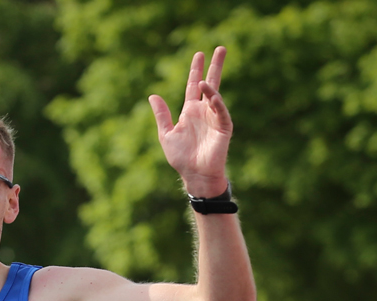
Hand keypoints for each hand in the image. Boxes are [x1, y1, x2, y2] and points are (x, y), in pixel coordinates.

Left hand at [149, 47, 232, 197]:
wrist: (194, 175)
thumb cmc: (181, 157)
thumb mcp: (166, 134)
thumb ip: (161, 115)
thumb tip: (153, 95)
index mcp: (190, 111)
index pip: (193, 86)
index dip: (196, 70)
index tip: (199, 54)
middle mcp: (203, 111)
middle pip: (210, 84)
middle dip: (214, 67)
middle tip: (220, 49)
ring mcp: (214, 118)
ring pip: (215, 96)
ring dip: (211, 87)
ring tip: (205, 80)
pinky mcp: (223, 128)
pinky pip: (221, 113)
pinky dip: (217, 104)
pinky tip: (212, 96)